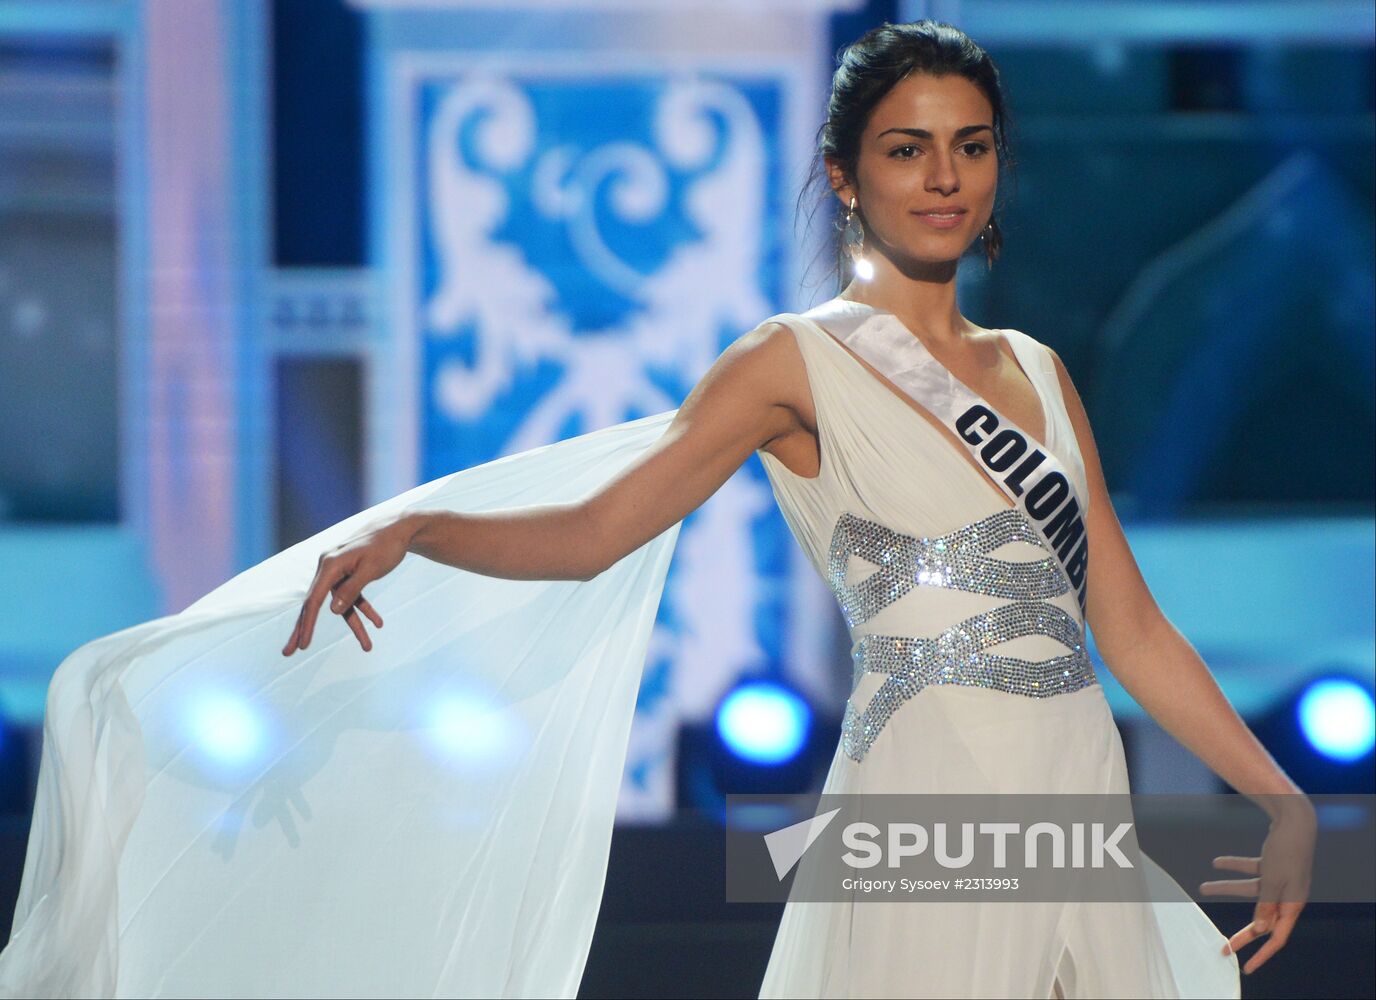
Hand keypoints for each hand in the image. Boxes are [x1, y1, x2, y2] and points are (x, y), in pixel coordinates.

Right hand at [281, 517, 415, 655]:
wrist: (399, 528)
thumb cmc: (385, 547)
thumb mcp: (370, 570)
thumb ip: (351, 590)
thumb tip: (334, 612)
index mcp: (330, 565)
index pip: (314, 600)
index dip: (307, 624)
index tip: (302, 645)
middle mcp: (329, 567)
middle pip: (315, 604)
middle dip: (305, 630)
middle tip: (288, 653)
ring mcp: (338, 571)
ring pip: (341, 604)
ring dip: (355, 625)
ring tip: (367, 646)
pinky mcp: (349, 573)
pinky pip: (353, 596)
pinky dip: (364, 609)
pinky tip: (378, 623)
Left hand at [1201, 801, 1315, 974]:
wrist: (1294, 818)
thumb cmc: (1286, 851)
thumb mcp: (1273, 882)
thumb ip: (1265, 906)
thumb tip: (1260, 930)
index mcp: (1293, 905)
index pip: (1276, 937)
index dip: (1262, 954)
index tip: (1246, 967)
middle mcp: (1289, 895)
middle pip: (1263, 919)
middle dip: (1243, 933)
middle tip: (1224, 946)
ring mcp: (1281, 880)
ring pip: (1251, 892)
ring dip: (1226, 888)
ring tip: (1202, 887)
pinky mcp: (1274, 865)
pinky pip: (1252, 871)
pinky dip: (1235, 867)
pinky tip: (1215, 863)